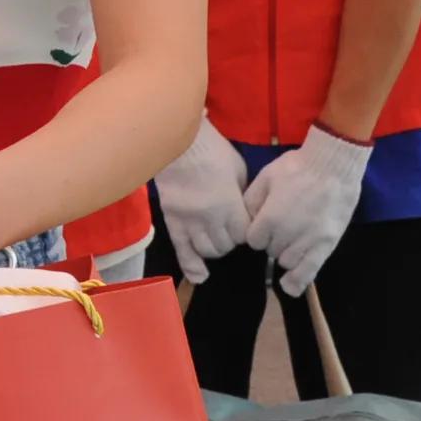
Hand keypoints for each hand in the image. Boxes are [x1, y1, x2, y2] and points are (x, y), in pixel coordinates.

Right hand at [153, 118, 250, 281]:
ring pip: (206, 251)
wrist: (178, 143)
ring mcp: (188, 222)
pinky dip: (192, 266)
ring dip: (214, 248)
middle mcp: (209, 219)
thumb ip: (241, 197)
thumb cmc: (213, 152)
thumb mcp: (239, 171)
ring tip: (215, 238)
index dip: (247, 231)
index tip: (246, 224)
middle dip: (231, 240)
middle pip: (226, 246)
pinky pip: (182, 251)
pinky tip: (200, 277)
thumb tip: (244, 214)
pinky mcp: (172, 221)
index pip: (244, 235)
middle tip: (230, 228)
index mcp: (229, 205)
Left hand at [241, 125, 371, 296]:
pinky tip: (289, 287)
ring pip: (287, 261)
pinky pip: (310, 271)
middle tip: (283, 224)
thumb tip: (243, 219)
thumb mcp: (266, 177)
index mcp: (270, 218)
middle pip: (270, 251)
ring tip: (292, 238)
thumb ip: (251, 201)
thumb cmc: (297, 168)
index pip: (253, 240)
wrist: (333, 166)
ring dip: (285, 253)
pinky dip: (298, 281)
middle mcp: (287, 234)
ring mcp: (308, 241)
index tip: (264, 223)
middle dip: (272, 241)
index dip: (257, 232)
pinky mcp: (327, 245)